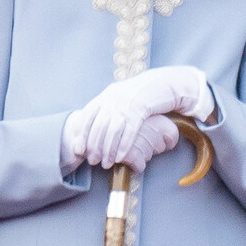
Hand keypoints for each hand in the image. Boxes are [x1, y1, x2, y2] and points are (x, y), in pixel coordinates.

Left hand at [73, 66, 213, 168]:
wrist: (166, 82)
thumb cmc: (145, 93)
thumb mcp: (124, 97)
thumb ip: (110, 108)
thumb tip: (97, 126)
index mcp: (108, 94)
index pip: (88, 115)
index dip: (82, 134)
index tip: (79, 150)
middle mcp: (115, 97)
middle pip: (99, 126)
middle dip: (94, 146)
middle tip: (93, 161)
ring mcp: (128, 102)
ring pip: (113, 130)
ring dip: (108, 149)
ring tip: (106, 163)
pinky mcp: (143, 107)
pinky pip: (130, 129)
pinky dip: (123, 145)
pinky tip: (120, 157)